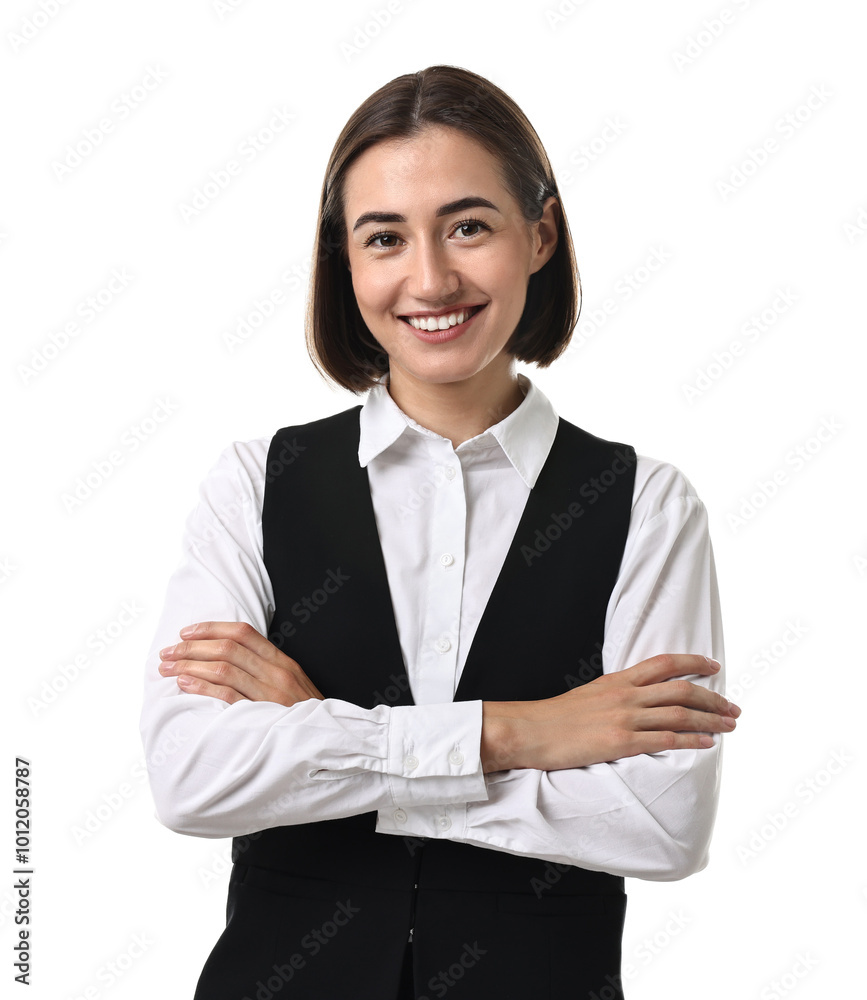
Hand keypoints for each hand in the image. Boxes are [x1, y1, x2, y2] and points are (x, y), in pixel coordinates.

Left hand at [158, 621, 324, 705]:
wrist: (326, 741)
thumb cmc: (303, 714)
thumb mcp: (292, 682)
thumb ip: (265, 668)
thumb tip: (229, 657)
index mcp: (282, 661)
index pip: (243, 632)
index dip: (211, 628)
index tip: (186, 632)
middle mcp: (276, 672)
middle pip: (227, 648)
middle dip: (191, 647)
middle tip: (167, 652)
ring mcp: (270, 694)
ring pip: (223, 669)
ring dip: (189, 665)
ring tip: (168, 668)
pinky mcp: (262, 715)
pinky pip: (226, 696)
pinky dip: (202, 686)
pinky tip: (184, 683)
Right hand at [481, 653, 739, 772]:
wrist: (531, 730)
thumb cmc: (556, 717)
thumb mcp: (589, 693)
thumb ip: (616, 693)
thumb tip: (638, 699)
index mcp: (618, 680)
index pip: (664, 663)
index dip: (694, 662)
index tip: (715, 667)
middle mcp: (626, 695)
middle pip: (681, 689)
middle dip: (713, 697)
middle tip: (733, 707)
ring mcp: (625, 718)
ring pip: (680, 714)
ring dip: (710, 720)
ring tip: (730, 725)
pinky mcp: (621, 742)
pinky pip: (666, 739)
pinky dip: (692, 740)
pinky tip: (707, 743)